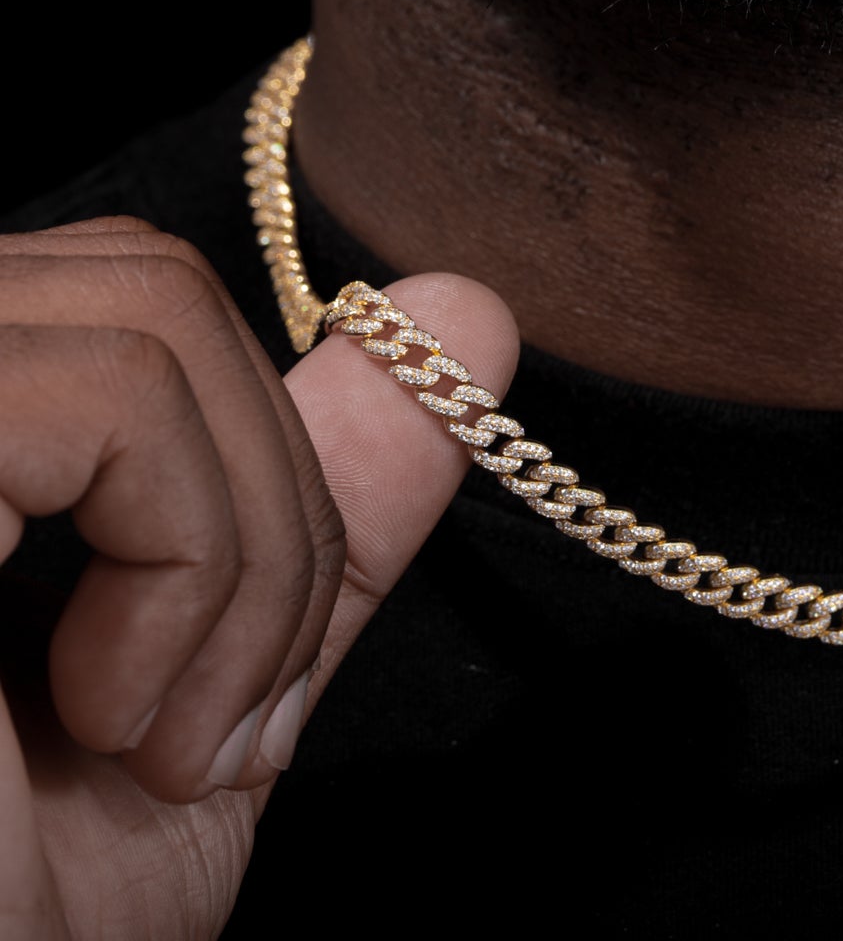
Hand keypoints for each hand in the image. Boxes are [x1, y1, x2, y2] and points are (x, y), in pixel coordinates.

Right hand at [0, 219, 517, 939]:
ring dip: (236, 554)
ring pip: (154, 322)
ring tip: (166, 742)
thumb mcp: (217, 683)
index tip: (260, 687)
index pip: (148, 302)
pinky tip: (106, 720)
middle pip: (159, 288)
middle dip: (274, 509)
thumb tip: (473, 307)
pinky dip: (184, 559)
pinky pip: (112, 395)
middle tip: (233, 725)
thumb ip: (328, 493)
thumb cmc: (23, 917)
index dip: (258, 465)